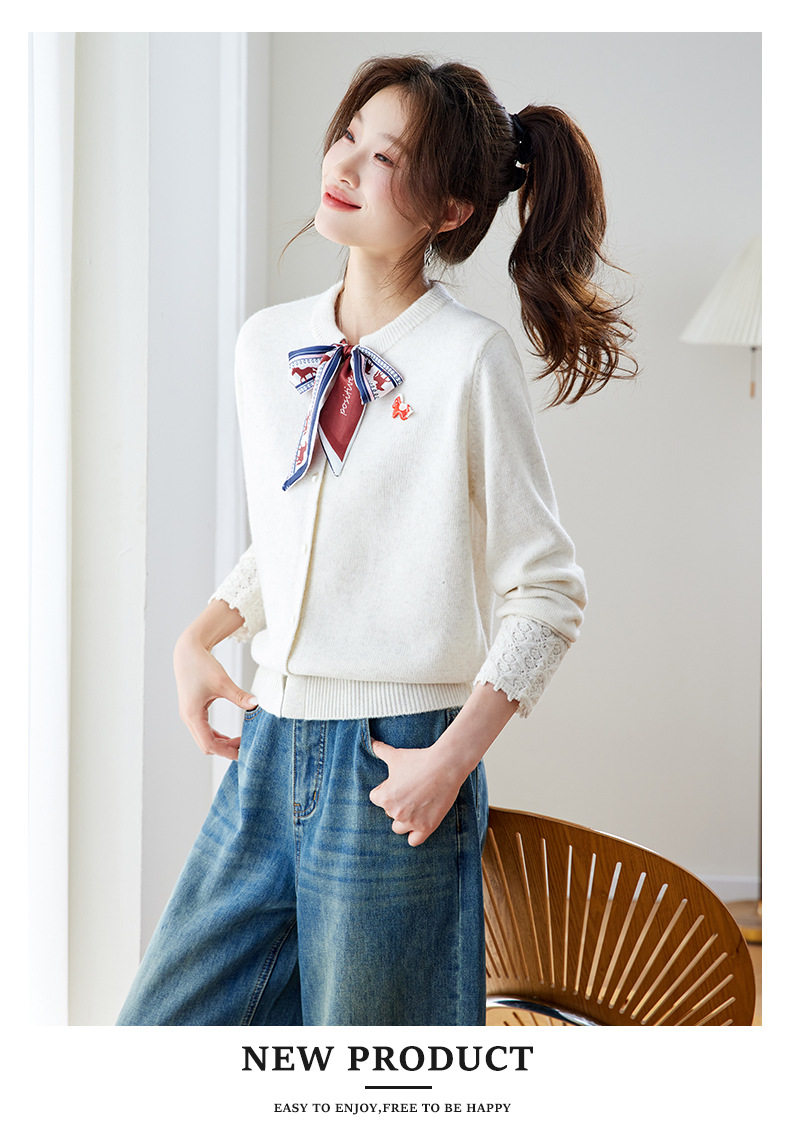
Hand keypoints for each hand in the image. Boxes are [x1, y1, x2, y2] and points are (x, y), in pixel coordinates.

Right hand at [173, 632, 257, 759]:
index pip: (209, 744)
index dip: (226, 751)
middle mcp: (188, 718)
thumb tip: (257, 705)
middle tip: (245, 748)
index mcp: (192, 715)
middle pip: (206, 745)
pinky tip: (229, 737)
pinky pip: (204, 731)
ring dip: (221, 743)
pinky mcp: (192, 711)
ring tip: (240, 743)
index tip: (243, 753)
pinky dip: (216, 736)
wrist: (188, 652)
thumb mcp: (223, 682)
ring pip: (204, 740)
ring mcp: (189, 715)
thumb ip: (239, 696)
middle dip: (225, 749)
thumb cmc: (202, 665)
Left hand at [368, 740, 465, 846]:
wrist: (445, 766)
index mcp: (385, 797)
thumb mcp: (396, 756)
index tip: (398, 783)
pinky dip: (414, 835)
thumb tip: (370, 741)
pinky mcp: (426, 827)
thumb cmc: (419, 760)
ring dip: (403, 820)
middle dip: (396, 804)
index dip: (386, 789)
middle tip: (410, 791)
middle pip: (388, 812)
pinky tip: (419, 824)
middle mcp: (395, 812)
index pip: (376, 798)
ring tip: (414, 806)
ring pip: (398, 828)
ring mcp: (411, 821)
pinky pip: (413, 841)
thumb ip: (380, 750)